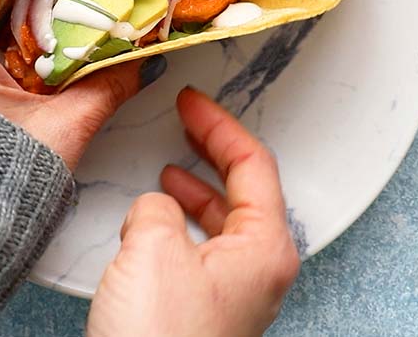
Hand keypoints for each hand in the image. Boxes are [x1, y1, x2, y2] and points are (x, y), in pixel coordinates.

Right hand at [87, 88, 299, 336]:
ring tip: (169, 171)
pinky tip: (157, 224)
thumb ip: (156, 209)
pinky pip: (205, 251)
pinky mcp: (209, 314)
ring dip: (196, 191)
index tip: (192, 102)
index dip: (219, 125)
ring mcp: (237, 295)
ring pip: (224, 222)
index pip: (254, 164)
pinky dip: (183, 225)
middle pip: (246, 190)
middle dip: (213, 153)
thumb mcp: (152, 249)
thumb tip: (153, 207)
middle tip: (187, 122)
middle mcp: (260, 271)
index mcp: (265, 248)